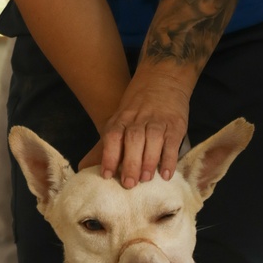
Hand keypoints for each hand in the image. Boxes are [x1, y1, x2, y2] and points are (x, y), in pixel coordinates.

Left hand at [82, 67, 191, 187]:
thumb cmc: (138, 105)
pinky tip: (165, 174)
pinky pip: (172, 143)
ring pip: (152, 140)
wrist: (163, 78)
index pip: (113, 136)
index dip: (109, 155)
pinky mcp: (175, 125)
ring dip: (148, 161)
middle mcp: (139, 118)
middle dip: (130, 163)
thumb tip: (87, 165)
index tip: (106, 175)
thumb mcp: (122, 114)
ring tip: (145, 179)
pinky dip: (169, 159)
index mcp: (123, 117)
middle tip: (128, 184)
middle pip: (132, 140)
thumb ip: (114, 137)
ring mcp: (158, 120)